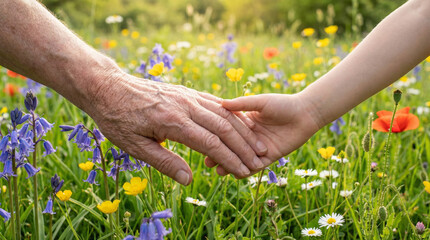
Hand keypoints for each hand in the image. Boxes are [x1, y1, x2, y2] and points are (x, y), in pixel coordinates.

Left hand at [86, 71, 267, 184]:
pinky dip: (231, 114)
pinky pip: (215, 102)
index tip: (244, 172)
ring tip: (257, 144)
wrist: (108, 87)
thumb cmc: (118, 119)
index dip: (230, 159)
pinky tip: (241, 123)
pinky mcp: (186, 91)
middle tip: (259, 161)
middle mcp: (185, 106)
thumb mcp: (135, 146)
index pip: (210, 144)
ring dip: (242, 130)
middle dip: (243, 146)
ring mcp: (187, 95)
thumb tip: (189, 180)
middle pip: (223, 127)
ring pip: (223, 113)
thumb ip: (164, 162)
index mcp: (172, 122)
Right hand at [205, 93, 321, 175]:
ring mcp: (258, 148)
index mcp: (243, 123)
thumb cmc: (282, 104)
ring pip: (241, 160)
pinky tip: (236, 174)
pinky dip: (246, 171)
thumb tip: (220, 102)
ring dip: (230, 166)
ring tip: (219, 170)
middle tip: (207, 162)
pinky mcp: (270, 157)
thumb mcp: (260, 102)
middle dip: (219, 156)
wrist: (305, 113)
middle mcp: (249, 137)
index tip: (202, 143)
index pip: (225, 133)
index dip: (214, 139)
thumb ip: (241, 104)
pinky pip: (256, 167)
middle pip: (230, 149)